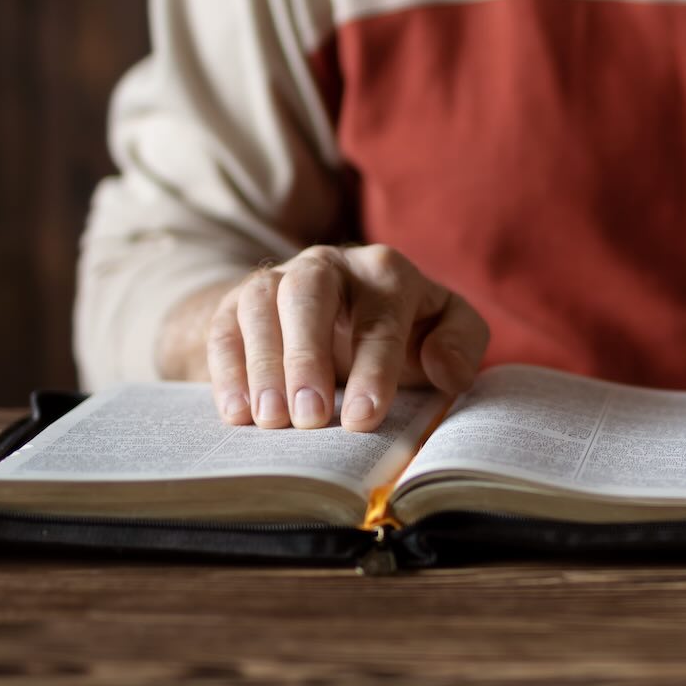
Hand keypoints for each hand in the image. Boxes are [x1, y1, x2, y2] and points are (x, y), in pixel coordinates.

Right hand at [205, 244, 488, 430]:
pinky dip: (227, 368)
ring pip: (261, 303)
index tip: (362, 419)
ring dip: (264, 364)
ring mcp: (280, 278)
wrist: (342, 314)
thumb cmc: (405, 331)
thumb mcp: (447, 331)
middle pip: (310, 293)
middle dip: (307, 356)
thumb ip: (461, 344)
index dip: (373, 370)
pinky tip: (236, 414)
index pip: (381, 319)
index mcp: (388, 273)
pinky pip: (224, 325)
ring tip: (271, 421)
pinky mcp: (238, 301)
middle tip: (309, 419)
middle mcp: (330, 264)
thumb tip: (446, 370)